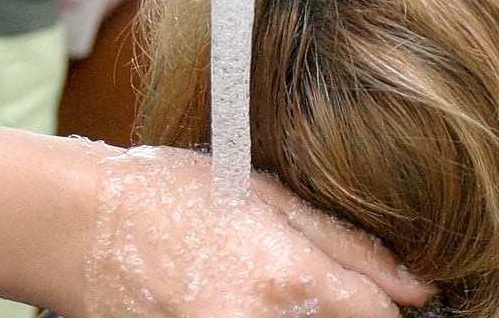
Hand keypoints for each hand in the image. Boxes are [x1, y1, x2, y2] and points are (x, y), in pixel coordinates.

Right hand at [79, 146, 435, 317]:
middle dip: (344, 316)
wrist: (83, 225)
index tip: (376, 295)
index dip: (384, 305)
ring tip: (272, 291)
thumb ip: (346, 244)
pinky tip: (246, 301)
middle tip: (310, 288)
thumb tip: (415, 287)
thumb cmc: (174, 192)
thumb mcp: (267, 194)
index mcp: (292, 276)